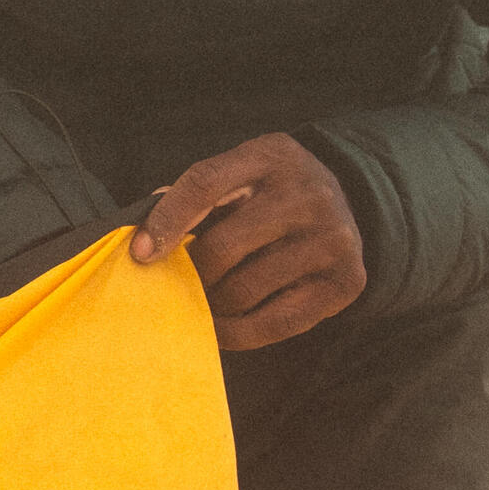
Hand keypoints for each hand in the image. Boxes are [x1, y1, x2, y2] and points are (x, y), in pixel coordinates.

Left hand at [130, 133, 365, 351]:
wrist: (349, 204)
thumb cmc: (273, 192)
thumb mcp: (242, 172)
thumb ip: (197, 196)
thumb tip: (144, 239)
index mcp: (272, 156)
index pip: (206, 183)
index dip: (167, 220)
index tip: (139, 254)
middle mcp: (308, 194)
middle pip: (223, 246)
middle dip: (190, 272)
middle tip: (178, 283)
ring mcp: (332, 239)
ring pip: (243, 290)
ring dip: (211, 304)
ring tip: (203, 301)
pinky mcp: (345, 281)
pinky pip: (274, 323)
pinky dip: (236, 333)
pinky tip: (220, 329)